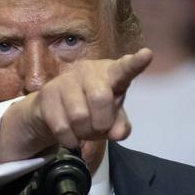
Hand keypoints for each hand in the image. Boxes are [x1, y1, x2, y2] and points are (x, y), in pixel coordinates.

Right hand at [0, 48, 152, 163]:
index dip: (136, 63)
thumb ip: (120, 125)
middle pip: (101, 98)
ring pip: (79, 116)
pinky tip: (70, 135)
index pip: (125, 69)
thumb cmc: (90, 109)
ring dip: (84, 133)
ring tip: (82, 130)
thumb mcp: (111, 117)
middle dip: (101, 123)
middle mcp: (88, 71)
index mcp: (110, 73)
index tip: (147, 54)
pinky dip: (70, 139)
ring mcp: (66, 80)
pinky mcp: (47, 94)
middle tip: (99, 128)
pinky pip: (62, 127)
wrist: (52, 109)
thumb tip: (118, 133)